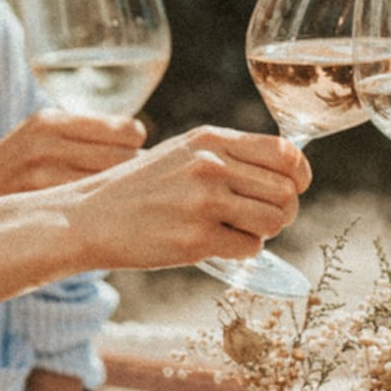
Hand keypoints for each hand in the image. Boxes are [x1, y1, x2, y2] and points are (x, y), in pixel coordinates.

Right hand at [0, 108, 145, 210]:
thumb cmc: (7, 178)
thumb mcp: (35, 142)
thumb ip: (76, 136)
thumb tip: (138, 136)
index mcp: (49, 120)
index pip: (129, 131)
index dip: (134, 152)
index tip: (124, 166)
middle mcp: (46, 142)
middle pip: (127, 159)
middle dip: (131, 177)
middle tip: (121, 192)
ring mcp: (40, 176)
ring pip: (113, 185)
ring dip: (118, 197)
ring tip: (107, 208)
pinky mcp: (38, 207)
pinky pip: (92, 211)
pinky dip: (102, 217)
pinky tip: (92, 223)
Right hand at [71, 127, 309, 270]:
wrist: (91, 217)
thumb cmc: (140, 187)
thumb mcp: (182, 152)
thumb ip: (228, 155)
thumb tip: (287, 169)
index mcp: (210, 139)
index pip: (284, 152)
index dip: (299, 174)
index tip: (295, 186)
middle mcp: (211, 166)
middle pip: (286, 192)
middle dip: (282, 210)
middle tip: (259, 218)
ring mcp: (204, 202)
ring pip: (274, 221)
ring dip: (263, 231)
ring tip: (236, 230)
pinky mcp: (197, 239)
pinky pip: (250, 248)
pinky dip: (240, 251)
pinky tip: (216, 243)